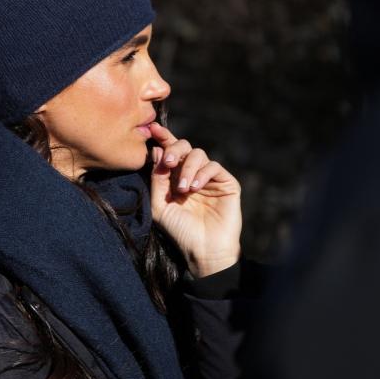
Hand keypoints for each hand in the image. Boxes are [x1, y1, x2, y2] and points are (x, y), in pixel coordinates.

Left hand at [148, 123, 241, 277]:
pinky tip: (194, 188)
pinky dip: (202, 174)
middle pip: (184, 147)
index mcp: (175, 176)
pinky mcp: (227, 183)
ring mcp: (210, 178)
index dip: (163, 138)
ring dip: (188, 168)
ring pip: (199, 154)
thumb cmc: (179, 230)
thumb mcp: (160, 204)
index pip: (169, 151)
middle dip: (174, 150)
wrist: (202, 250)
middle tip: (168, 164)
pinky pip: (214, 167)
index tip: (153, 129)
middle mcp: (192, 173)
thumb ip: (157, 178)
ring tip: (183, 189)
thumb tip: (157, 150)